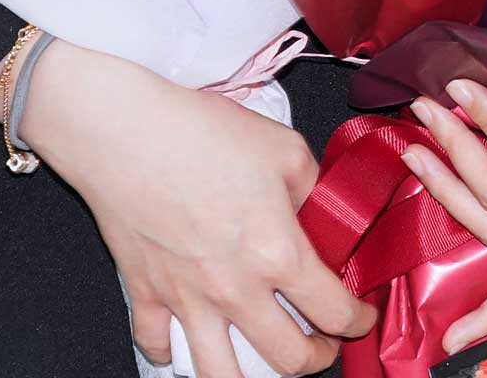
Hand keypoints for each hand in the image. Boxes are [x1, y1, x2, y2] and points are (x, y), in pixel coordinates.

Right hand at [14, 43, 373, 376]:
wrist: (127, 134)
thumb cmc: (202, 133)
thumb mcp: (285, 150)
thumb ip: (312, 189)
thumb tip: (319, 209)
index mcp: (278, 253)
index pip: (334, 310)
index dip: (357, 321)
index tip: (359, 317)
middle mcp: (235, 289)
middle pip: (287, 359)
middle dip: (315, 359)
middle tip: (321, 345)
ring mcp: (186, 299)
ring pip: (221, 375)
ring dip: (250, 375)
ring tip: (263, 360)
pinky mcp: (145, 294)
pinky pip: (157, 346)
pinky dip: (171, 351)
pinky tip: (187, 340)